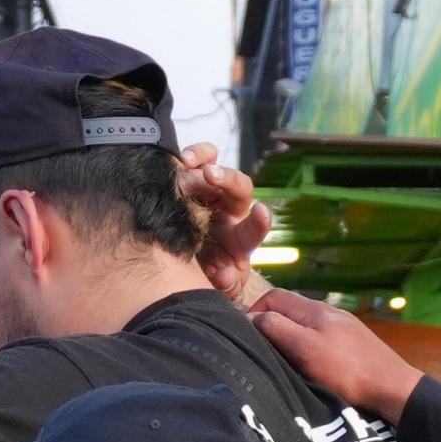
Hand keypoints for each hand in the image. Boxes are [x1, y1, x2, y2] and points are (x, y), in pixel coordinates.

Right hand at [179, 145, 272, 302]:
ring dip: (203, 161)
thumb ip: (225, 283)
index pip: (254, 230)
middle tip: (208, 176)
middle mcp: (231, 212)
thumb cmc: (212, 275)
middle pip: (239, 188)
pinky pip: (196, 161)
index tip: (261, 212)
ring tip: (187, 161)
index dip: (259, 222)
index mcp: (240, 239)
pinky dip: (191, 155)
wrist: (196, 264)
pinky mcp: (192, 182)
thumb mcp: (220, 286)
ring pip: (217, 167)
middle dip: (227, 179)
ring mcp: (212, 194)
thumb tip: (225, 275)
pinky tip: (179, 157)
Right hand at [245, 289, 424, 418]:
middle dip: (270, 323)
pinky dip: (307, 345)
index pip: (274, 297)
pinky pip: (321, 337)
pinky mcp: (354, 342)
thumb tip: (253, 318)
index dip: (254, 311)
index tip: (245, 336)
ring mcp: (343, 326)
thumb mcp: (305, 349)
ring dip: (289, 336)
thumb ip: (277, 329)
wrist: (393, 388)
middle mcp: (328, 311)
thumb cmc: (346, 370)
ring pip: (305, 323)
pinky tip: (309, 364)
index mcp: (313, 309)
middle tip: (261, 349)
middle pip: (289, 308)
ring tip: (282, 359)